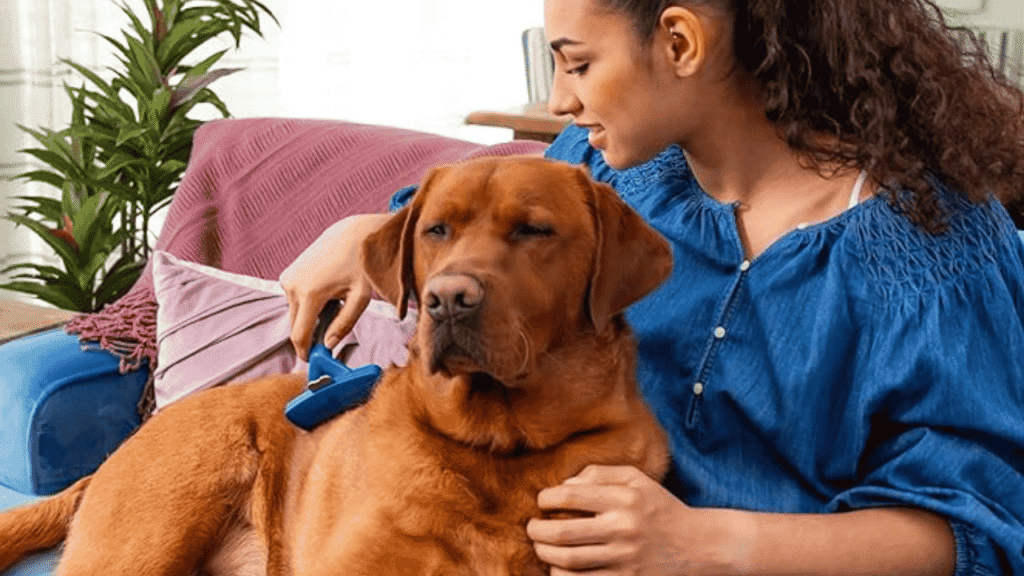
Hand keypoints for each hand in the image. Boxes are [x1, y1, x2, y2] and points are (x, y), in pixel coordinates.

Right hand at [279, 213, 390, 360]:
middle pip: (295, 325)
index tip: (315, 361)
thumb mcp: (360, 297)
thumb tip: (329, 346)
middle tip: (330, 336)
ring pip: (295, 313)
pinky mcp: (287, 273)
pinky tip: (326, 292)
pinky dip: (307, 303)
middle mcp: (292, 286)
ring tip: (334, 303)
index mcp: (310, 293)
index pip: (299, 335)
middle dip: (310, 335)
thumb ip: (344, 324)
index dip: (305, 352)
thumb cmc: (361, 264)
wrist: (352, 234)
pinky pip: (294, 299)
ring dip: (310, 317)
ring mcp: (287, 278)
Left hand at [526, 465, 750, 575]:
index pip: (570, 496)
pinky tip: (557, 566)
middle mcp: (623, 528)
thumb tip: (564, 485)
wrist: (698, 545)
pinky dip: (562, 575)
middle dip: (536, 530)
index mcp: (624, 498)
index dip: (546, 498)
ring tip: (540, 546)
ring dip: (545, 554)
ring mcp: (625, 558)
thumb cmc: (660, 507)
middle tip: (531, 527)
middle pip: (563, 532)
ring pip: (569, 560)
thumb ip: (599, 474)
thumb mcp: (636, 479)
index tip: (541, 501)